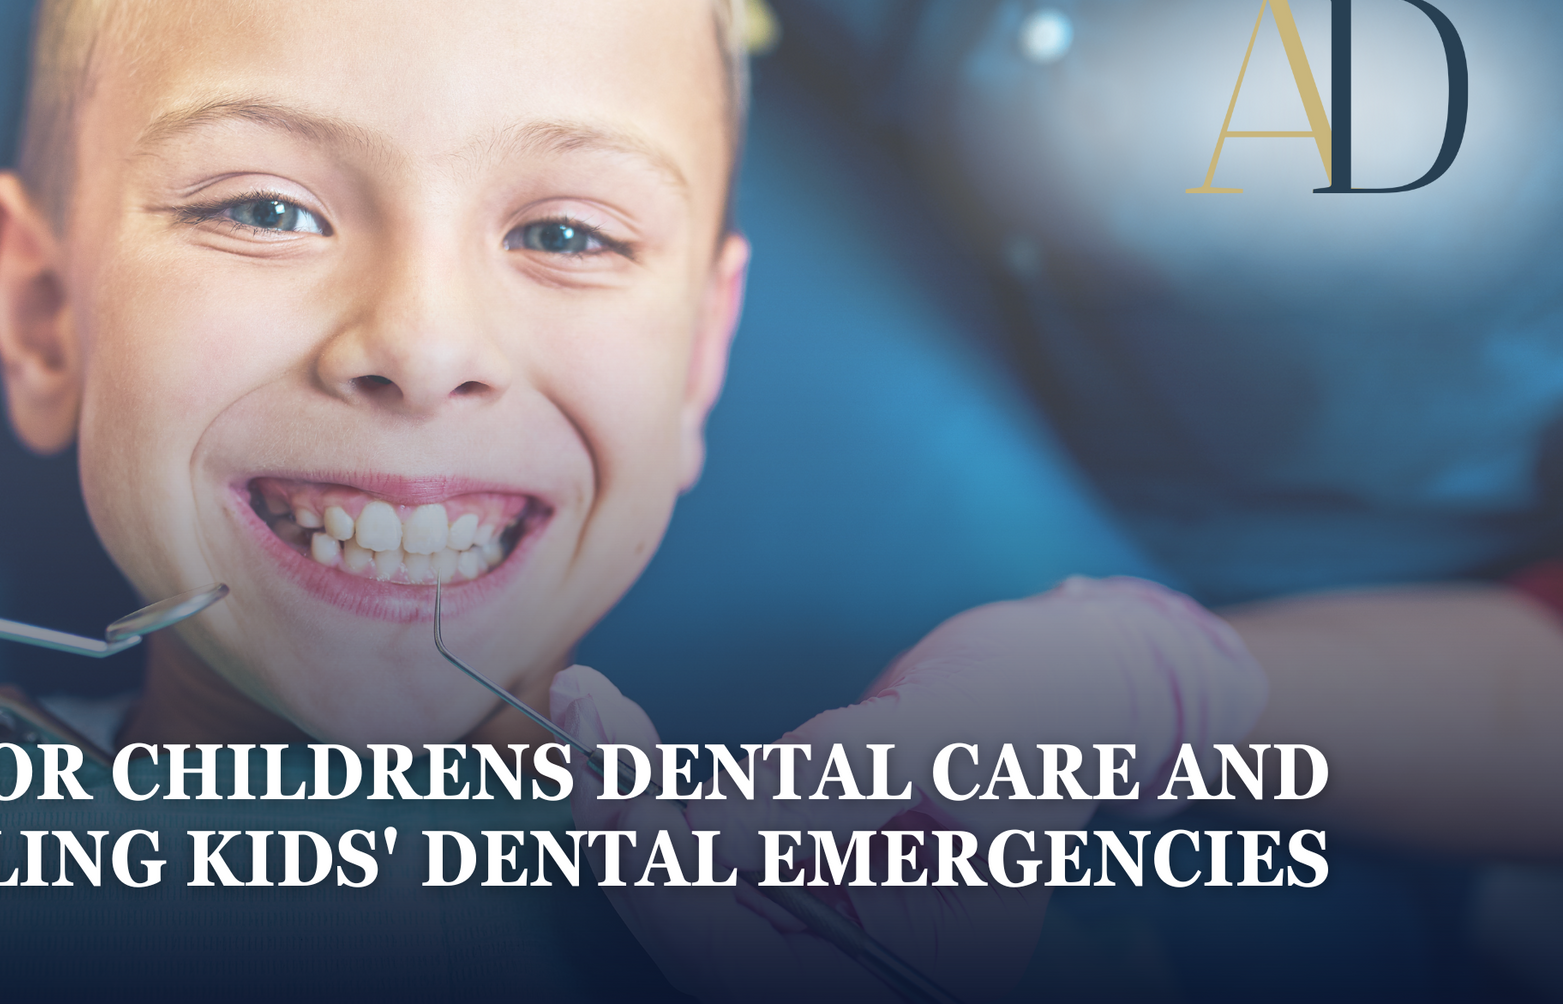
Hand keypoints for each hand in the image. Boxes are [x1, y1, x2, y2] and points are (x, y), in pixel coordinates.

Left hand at [554, 666, 1048, 1003]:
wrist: (1070, 682)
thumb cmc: (1040, 706)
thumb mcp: (952, 737)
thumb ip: (837, 784)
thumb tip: (707, 827)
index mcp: (923, 969)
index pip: (748, 963)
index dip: (665, 881)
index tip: (612, 784)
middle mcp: (857, 962)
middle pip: (699, 929)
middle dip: (626, 822)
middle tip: (582, 713)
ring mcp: (822, 919)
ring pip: (683, 884)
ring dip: (622, 791)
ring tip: (585, 700)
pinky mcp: (792, 868)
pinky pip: (695, 844)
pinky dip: (648, 779)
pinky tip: (610, 718)